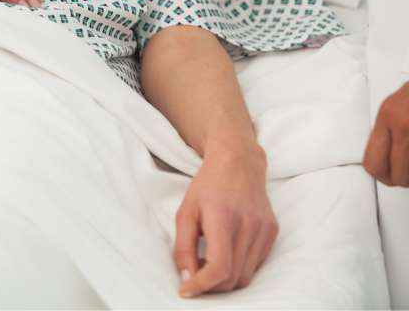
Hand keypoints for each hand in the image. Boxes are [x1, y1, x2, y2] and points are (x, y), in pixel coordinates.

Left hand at [175, 147, 277, 296]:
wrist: (238, 163)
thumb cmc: (207, 186)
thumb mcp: (185, 212)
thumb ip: (183, 247)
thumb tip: (186, 279)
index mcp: (223, 219)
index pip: (219, 268)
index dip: (202, 286)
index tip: (186, 291)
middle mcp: (248, 226)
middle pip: (232, 278)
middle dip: (211, 286)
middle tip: (195, 274)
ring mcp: (264, 230)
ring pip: (246, 276)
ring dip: (225, 280)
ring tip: (209, 263)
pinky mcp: (272, 232)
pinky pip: (256, 264)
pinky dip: (239, 267)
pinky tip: (226, 253)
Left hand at [363, 82, 408, 186]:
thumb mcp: (395, 105)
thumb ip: (387, 130)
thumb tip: (384, 160)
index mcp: (388, 117)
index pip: (373, 162)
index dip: (381, 175)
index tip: (388, 177)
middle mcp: (403, 125)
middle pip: (397, 175)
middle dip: (402, 181)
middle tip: (405, 179)